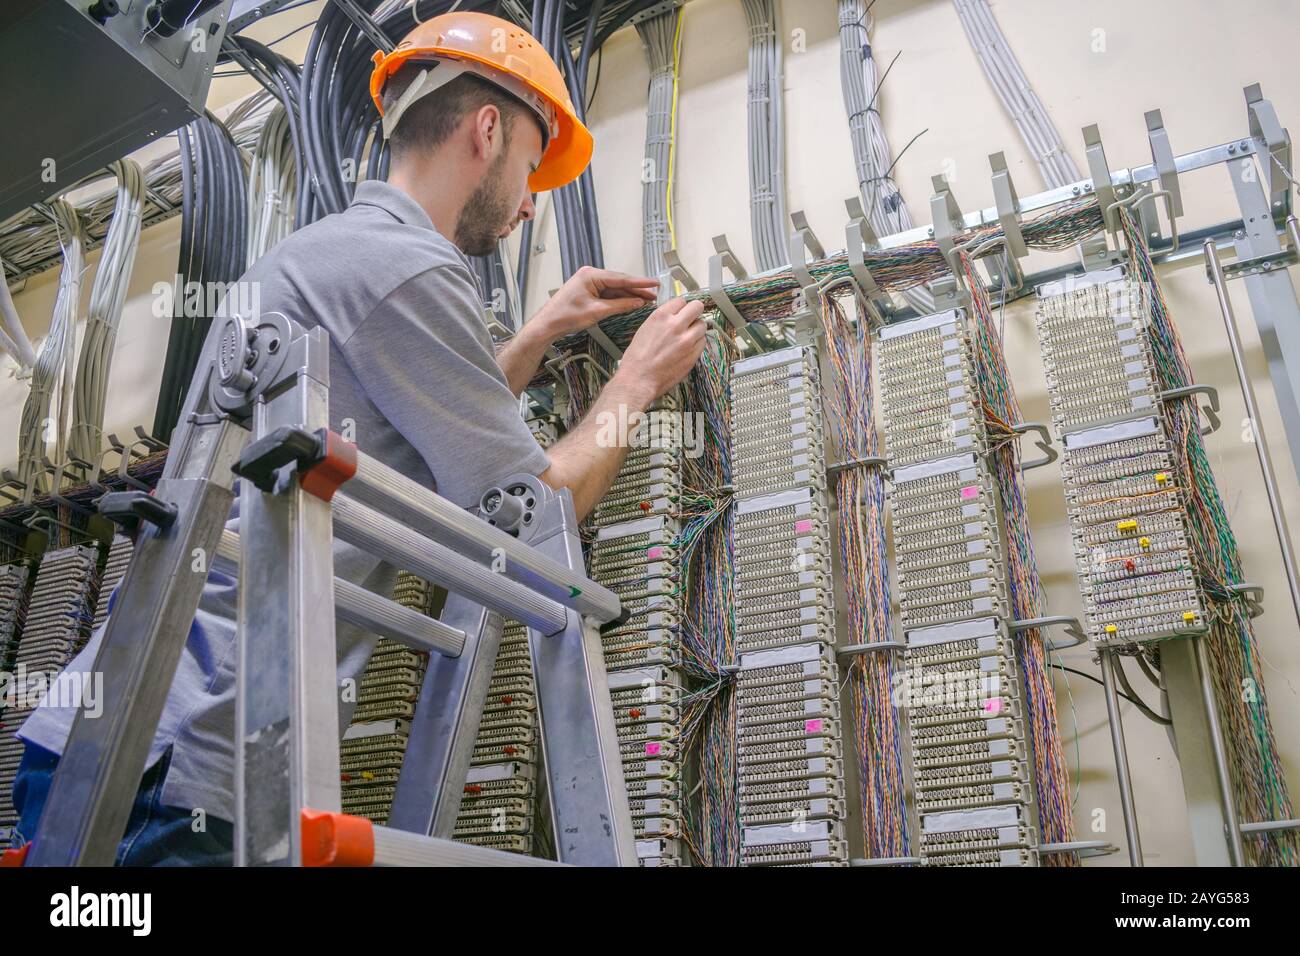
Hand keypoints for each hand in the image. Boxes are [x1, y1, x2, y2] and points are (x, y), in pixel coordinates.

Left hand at [531, 266, 658, 338]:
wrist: (548, 324)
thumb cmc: (565, 316)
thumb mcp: (597, 311)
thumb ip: (620, 305)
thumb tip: (637, 302)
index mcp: (591, 275)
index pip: (621, 278)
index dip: (640, 282)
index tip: (654, 283)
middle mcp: (591, 275)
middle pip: (619, 282)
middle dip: (636, 290)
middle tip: (654, 295)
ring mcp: (589, 283)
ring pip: (615, 289)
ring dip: (629, 295)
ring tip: (646, 300)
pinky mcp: (588, 292)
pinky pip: (608, 294)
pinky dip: (619, 299)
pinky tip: (631, 303)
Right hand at [613, 297, 706, 404]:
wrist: (639, 379)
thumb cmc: (637, 358)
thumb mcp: (645, 329)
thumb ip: (661, 320)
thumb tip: (673, 315)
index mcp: (660, 316)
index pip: (681, 300)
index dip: (681, 307)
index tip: (680, 312)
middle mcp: (675, 325)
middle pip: (697, 307)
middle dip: (694, 312)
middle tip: (691, 319)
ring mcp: (686, 340)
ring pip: (702, 325)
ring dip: (696, 329)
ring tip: (688, 337)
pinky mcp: (693, 354)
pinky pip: (703, 341)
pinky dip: (697, 343)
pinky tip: (688, 348)